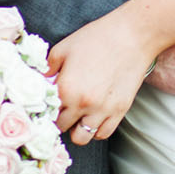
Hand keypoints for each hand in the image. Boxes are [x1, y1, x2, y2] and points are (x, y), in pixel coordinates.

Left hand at [46, 15, 153, 145]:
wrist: (133, 35)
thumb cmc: (97, 38)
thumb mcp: (64, 47)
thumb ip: (48, 68)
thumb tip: (41, 83)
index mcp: (65, 88)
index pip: (47, 113)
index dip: (48, 108)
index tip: (52, 102)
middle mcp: (82, 104)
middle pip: (62, 127)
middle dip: (61, 118)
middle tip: (65, 106)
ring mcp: (102, 110)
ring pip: (81, 138)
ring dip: (77, 128)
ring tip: (80, 114)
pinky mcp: (120, 111)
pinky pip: (102, 134)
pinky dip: (96, 129)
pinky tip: (95, 115)